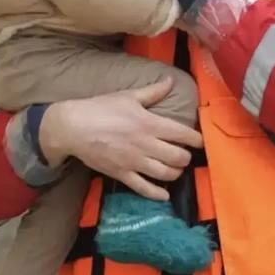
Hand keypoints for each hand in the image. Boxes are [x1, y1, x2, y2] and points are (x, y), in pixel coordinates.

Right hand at [38, 78, 202, 200]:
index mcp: (149, 123)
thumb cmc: (101, 108)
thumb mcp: (128, 96)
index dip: (196, 139)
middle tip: (185, 154)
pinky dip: (158, 193)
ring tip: (176, 168)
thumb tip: (170, 80)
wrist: (73, 127)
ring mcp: (134, 162)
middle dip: (186, 157)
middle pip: (178, 157)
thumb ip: (153, 91)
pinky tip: (164, 194)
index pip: (182, 134)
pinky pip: (145, 188)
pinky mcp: (123, 174)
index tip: (200, 141)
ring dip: (176, 173)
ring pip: (166, 174)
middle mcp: (146, 145)